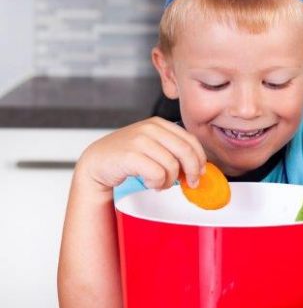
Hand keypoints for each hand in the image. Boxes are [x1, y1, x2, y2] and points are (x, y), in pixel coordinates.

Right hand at [74, 117, 205, 192]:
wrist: (97, 162)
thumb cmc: (128, 157)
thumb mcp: (153, 146)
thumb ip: (173, 150)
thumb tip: (198, 168)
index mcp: (160, 124)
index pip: (190, 140)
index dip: (200, 158)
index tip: (200, 172)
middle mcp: (150, 128)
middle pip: (185, 151)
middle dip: (192, 171)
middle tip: (190, 184)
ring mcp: (139, 140)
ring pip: (172, 165)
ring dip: (169, 181)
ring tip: (160, 183)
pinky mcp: (130, 155)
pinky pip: (157, 174)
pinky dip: (156, 183)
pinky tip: (149, 183)